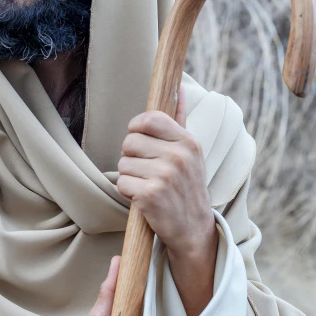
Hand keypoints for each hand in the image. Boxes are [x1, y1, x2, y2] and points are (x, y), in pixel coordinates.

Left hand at [117, 85, 217, 315]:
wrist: (193, 230)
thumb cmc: (186, 186)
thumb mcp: (190, 152)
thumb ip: (180, 119)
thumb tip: (178, 86)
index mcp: (188, 142)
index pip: (149, 118)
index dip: (137, 129)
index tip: (142, 142)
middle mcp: (179, 156)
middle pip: (130, 141)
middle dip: (131, 157)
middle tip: (146, 172)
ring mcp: (165, 175)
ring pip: (123, 164)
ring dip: (129, 177)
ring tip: (147, 186)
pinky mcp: (151, 195)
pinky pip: (121, 183)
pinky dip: (127, 193)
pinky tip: (143, 199)